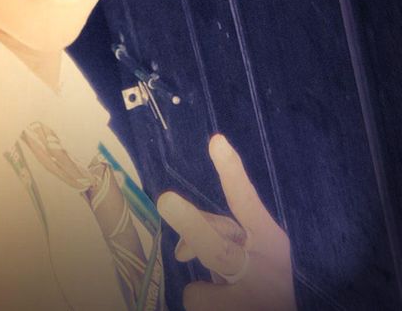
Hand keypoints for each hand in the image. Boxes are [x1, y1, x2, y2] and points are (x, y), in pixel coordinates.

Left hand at [157, 134, 295, 310]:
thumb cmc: (262, 282)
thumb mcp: (248, 254)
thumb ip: (218, 237)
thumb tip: (181, 253)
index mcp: (269, 240)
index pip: (246, 201)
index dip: (231, 172)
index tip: (216, 140)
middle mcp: (264, 266)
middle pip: (219, 246)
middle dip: (192, 226)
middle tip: (165, 201)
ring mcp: (253, 296)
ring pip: (199, 286)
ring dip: (202, 290)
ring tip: (225, 299)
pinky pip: (195, 298)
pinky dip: (202, 301)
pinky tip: (224, 308)